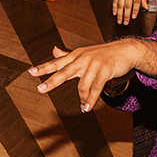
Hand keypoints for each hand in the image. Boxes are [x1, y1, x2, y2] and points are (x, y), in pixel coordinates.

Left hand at [29, 41, 145, 112]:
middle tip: (41, 89)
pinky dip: (91, 99)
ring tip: (83, 107)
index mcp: (76, 55)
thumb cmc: (103, 54)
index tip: (31, 72)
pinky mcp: (105, 70)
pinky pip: (96, 88)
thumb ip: (67, 55)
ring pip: (83, 85)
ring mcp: (94, 64)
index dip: (44, 67)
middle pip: (64, 72)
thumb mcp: (84, 53)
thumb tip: (53, 50)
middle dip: (52, 81)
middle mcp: (82, 58)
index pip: (57, 62)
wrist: (126, 50)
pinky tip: (87, 107)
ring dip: (82, 98)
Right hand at [112, 0, 147, 23]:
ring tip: (119, 21)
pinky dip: (114, 7)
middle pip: (127, 4)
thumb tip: (146, 7)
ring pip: (120, 3)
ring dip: (119, 13)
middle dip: (126, 15)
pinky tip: (114, 13)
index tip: (133, 17)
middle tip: (126, 23)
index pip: (136, 1)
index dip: (135, 10)